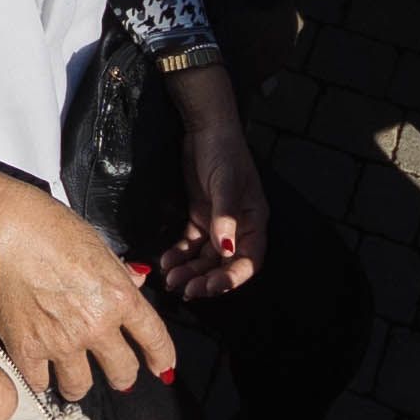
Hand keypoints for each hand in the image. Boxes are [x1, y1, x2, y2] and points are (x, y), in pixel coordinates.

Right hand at [0, 174, 179, 398]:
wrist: (3, 230)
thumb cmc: (49, 228)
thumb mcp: (97, 246)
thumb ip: (118, 272)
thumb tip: (134, 280)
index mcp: (119, 297)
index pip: (154, 339)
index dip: (162, 357)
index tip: (162, 366)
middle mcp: (95, 326)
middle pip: (123, 372)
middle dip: (123, 375)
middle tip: (117, 374)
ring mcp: (60, 342)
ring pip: (80, 387)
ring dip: (80, 383)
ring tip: (73, 377)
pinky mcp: (27, 349)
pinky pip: (40, 383)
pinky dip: (41, 378)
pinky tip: (40, 368)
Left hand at [156, 85, 264, 296]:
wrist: (204, 129)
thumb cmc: (224, 153)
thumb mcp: (225, 184)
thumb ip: (225, 218)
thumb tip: (226, 251)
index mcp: (253, 222)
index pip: (249, 260)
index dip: (232, 278)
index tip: (212, 287)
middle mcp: (237, 228)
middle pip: (225, 264)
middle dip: (207, 279)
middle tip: (186, 290)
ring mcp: (217, 223)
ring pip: (205, 258)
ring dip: (190, 271)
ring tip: (171, 279)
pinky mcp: (199, 217)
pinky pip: (190, 244)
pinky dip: (179, 255)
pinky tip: (166, 262)